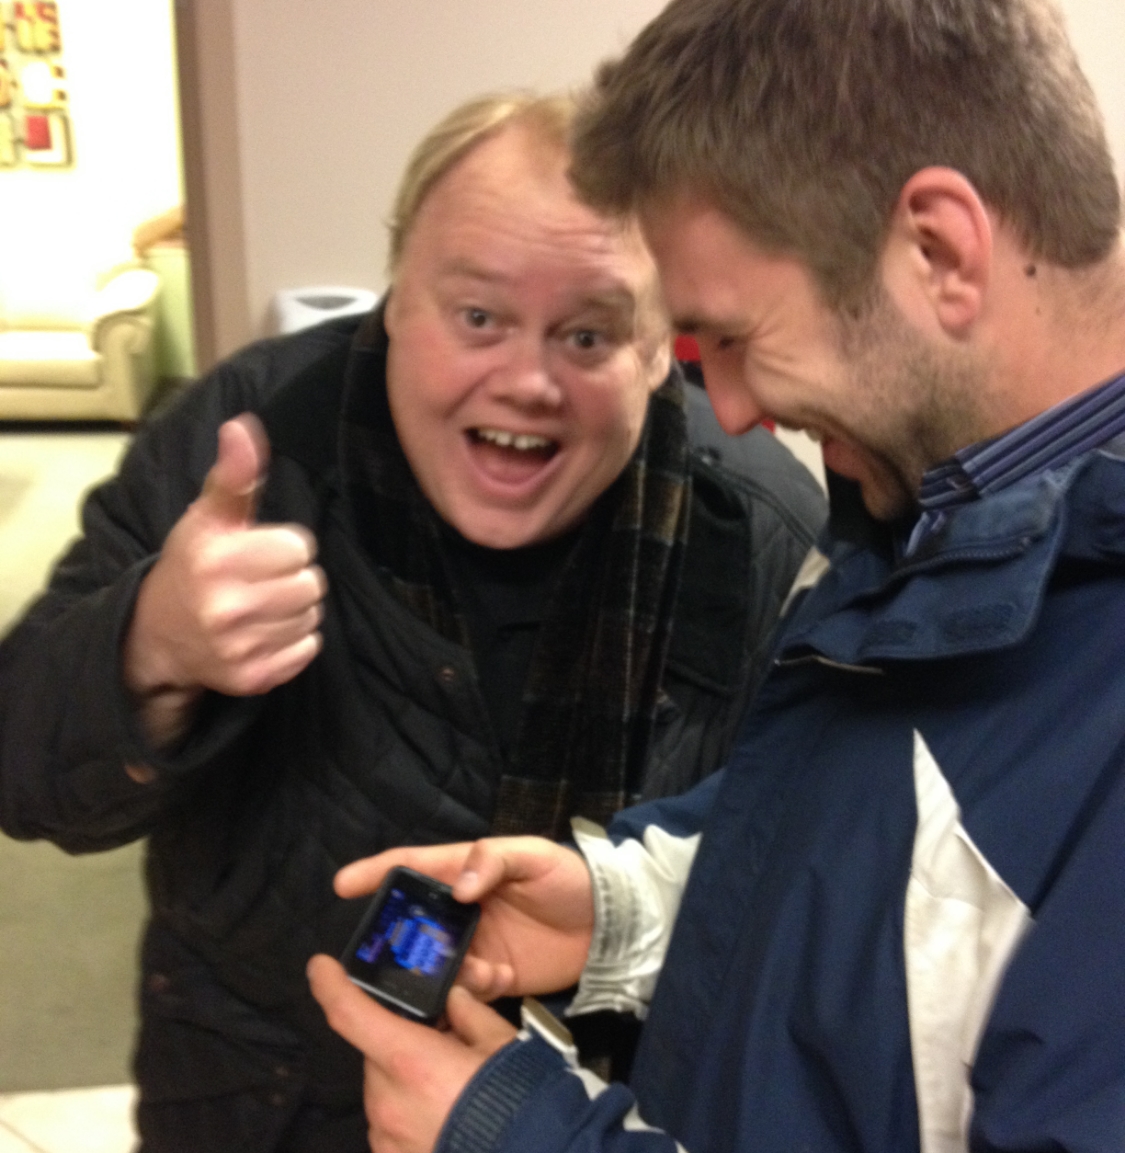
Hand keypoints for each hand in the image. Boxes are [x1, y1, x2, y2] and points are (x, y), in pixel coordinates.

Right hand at [124, 414, 326, 738]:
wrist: (158, 636)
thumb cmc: (194, 565)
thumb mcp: (208, 517)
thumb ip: (234, 476)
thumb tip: (243, 427)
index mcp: (215, 561)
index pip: (300, 547)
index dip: (285, 546)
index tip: (258, 551)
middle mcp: (224, 607)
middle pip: (312, 584)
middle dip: (293, 577)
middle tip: (262, 580)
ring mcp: (237, 648)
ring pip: (312, 618)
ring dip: (295, 610)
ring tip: (261, 605)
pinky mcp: (251, 679)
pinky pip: (308, 650)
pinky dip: (295, 641)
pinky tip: (264, 632)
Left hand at [307, 955, 516, 1152]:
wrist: (535, 1152)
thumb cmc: (514, 1097)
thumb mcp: (498, 1041)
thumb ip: (468, 1011)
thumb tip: (453, 999)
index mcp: (410, 1060)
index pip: (351, 1015)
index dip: (330, 986)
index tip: (320, 967)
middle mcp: (387, 1100)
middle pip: (376, 1054)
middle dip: (399, 1042)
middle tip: (439, 1045)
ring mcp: (385, 1138)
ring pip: (383, 1090)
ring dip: (404, 1080)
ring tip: (448, 1088)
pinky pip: (390, 1126)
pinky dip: (408, 1113)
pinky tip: (442, 1116)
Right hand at [335, 837, 594, 999]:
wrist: (610, 927)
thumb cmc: (570, 880)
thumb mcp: (535, 857)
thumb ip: (494, 861)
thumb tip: (457, 886)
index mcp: (466, 870)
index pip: (413, 867)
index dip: (376, 872)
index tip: (341, 885)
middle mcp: (462, 908)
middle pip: (415, 923)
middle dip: (402, 940)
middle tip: (396, 958)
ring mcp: (476, 944)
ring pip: (436, 962)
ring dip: (445, 970)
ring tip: (478, 967)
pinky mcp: (493, 976)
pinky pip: (467, 988)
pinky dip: (474, 987)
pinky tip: (500, 976)